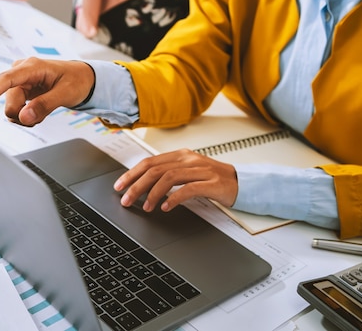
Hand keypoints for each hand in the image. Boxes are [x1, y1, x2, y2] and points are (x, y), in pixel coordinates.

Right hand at [0, 58, 94, 126]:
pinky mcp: (19, 91)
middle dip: (21, 114)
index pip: (5, 80)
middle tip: (40, 116)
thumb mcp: (66, 94)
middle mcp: (21, 72)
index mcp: (32, 67)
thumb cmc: (76, 81)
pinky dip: (26, 116)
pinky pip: (16, 110)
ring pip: (11, 108)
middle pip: (9, 101)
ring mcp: (19, 82)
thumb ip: (45, 105)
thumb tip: (24, 117)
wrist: (81, 79)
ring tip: (43, 111)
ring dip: (25, 116)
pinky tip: (37, 111)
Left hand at [115, 149, 237, 211]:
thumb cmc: (212, 179)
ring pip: (168, 178)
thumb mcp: (188, 172)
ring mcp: (201, 170)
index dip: (132, 173)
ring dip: (152, 194)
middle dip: (137, 185)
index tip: (120, 186)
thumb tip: (142, 183)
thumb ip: (168, 174)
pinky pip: (188, 189)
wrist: (242, 183)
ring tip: (146, 207)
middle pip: (155, 170)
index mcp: (180, 155)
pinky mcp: (211, 183)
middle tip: (126, 199)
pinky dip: (173, 198)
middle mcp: (189, 159)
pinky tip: (165, 207)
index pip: (149, 162)